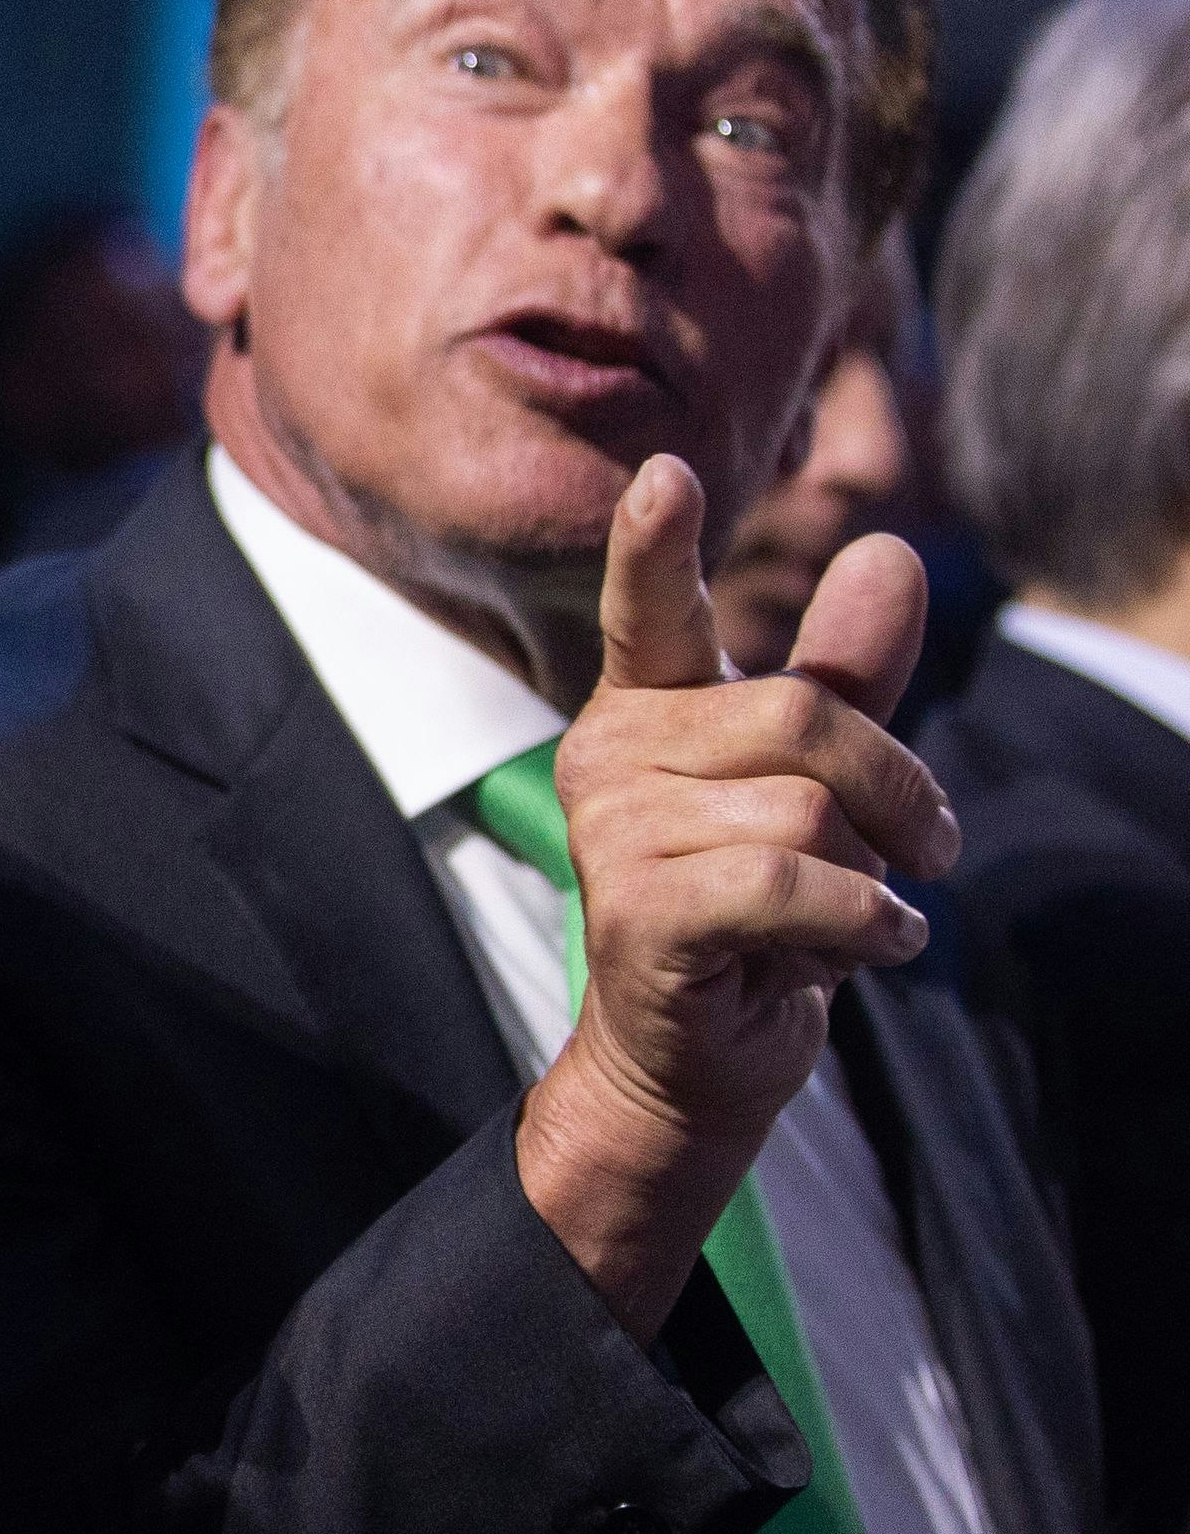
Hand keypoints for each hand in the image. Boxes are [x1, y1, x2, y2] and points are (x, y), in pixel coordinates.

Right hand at [517, 453, 954, 1337]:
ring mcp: (611, 835)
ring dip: (868, 876)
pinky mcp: (639, 912)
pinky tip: (870, 947)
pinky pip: (790, 882)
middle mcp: (608, 756)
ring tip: (846, 920)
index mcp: (648, 709)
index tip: (666, 474)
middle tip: (924, 851)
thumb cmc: (756, 914)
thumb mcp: (820, 785)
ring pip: (804, 809)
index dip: (654, 545)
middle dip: (893, 790)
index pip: (649, 613)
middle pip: (801, 720)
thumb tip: (889, 549)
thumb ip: (846, 671)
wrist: (697, 1059)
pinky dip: (862, 921)